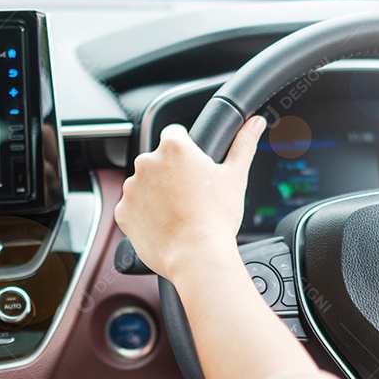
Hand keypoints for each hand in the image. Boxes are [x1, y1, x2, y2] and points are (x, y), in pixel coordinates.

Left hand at [115, 116, 265, 282]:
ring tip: (178, 212)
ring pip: (144, 183)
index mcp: (174, 147)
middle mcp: (147, 162)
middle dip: (171, 173)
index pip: (175, 133)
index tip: (193, 167)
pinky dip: (145, 214)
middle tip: (190, 194)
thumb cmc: (216, 218)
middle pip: (158, 160)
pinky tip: (164, 223)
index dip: (186, 149)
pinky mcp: (123, 211)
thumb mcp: (235, 176)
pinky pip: (133, 207)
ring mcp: (131, 187)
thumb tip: (255, 123)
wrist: (196, 256)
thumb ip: (243, 144)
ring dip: (156, 193)